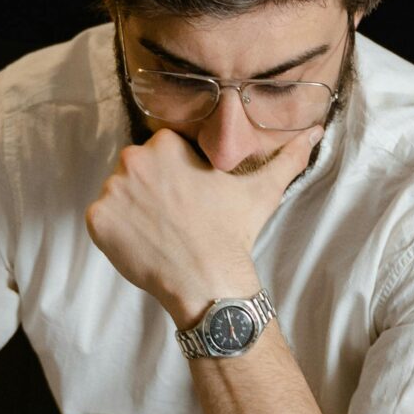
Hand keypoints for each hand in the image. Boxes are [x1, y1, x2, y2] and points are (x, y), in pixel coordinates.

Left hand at [85, 123, 321, 325]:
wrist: (208, 280)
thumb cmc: (233, 233)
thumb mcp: (262, 189)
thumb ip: (287, 157)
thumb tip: (316, 133)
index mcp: (166, 145)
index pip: (160, 153)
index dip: (174, 176)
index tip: (188, 198)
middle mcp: (133, 160)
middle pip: (135, 171)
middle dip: (151, 190)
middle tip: (175, 218)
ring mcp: (111, 191)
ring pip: (117, 194)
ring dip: (133, 210)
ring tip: (161, 232)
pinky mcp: (97, 220)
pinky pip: (101, 220)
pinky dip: (116, 232)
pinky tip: (144, 244)